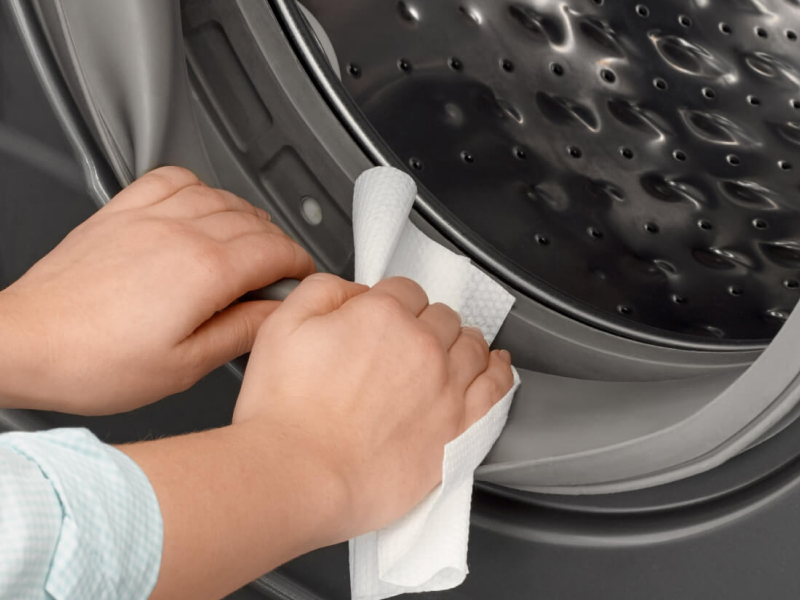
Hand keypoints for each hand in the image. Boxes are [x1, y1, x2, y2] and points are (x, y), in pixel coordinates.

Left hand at [0, 166, 313, 414]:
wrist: (26, 342)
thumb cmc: (93, 360)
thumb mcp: (184, 366)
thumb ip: (241, 332)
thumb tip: (276, 313)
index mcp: (204, 270)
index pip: (276, 251)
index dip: (298, 263)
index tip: (300, 276)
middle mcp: (180, 232)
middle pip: (255, 221)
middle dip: (278, 243)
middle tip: (278, 271)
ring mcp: (149, 217)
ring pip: (221, 196)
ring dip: (247, 216)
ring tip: (250, 241)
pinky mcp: (121, 212)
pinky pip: (173, 177)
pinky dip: (199, 186)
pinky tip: (202, 204)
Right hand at [233, 273, 513, 538]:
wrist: (298, 475)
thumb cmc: (284, 411)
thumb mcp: (281, 326)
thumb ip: (322, 291)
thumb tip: (354, 289)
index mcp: (382, 314)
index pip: (404, 290)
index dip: (392, 302)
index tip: (384, 318)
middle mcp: (421, 345)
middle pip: (440, 316)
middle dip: (425, 322)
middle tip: (406, 342)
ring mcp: (445, 387)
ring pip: (472, 346)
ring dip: (461, 342)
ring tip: (451, 350)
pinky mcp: (458, 427)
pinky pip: (496, 388)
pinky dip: (500, 371)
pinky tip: (496, 366)